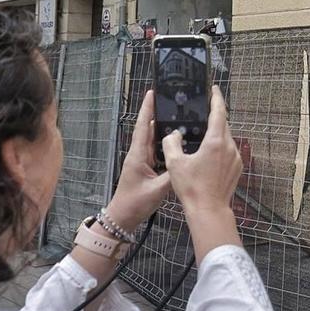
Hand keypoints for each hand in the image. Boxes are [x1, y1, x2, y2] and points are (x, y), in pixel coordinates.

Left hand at [105, 90, 170, 231]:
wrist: (122, 218)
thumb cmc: (135, 203)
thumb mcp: (157, 190)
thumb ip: (172, 175)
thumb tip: (186, 161)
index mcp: (138, 155)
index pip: (142, 127)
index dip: (147, 109)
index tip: (152, 92)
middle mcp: (139, 154)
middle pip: (148, 129)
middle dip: (158, 114)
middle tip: (173, 101)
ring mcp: (142, 161)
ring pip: (153, 140)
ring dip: (164, 129)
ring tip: (179, 117)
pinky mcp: (146, 168)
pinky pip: (157, 151)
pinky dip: (166, 144)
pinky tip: (178, 142)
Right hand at [165, 87, 239, 216]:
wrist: (209, 210)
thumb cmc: (192, 188)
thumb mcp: (175, 164)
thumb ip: (171, 143)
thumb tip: (173, 135)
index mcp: (216, 142)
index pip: (219, 112)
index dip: (216, 98)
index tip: (214, 89)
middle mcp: (230, 147)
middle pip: (224, 125)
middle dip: (214, 117)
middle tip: (203, 113)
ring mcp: (236, 158)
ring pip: (227, 138)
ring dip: (216, 134)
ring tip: (202, 136)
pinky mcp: (237, 168)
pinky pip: (229, 151)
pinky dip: (220, 147)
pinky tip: (208, 155)